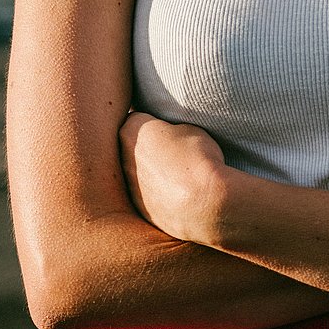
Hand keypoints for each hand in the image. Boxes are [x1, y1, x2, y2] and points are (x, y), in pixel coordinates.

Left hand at [119, 112, 229, 245]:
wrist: (205, 204)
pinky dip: (161, 194)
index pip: (136, 118)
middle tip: (175, 150)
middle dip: (149, 148)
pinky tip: (181, 195)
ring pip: (139, 174)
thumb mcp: (189, 126)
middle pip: (132, 148)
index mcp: (131, 132)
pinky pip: (149, 197)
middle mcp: (123, 159)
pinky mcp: (141, 210)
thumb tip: (169, 134)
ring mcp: (130, 187)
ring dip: (154, 173)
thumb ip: (170, 128)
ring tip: (181, 175)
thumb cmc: (198, 159)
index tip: (169, 127)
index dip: (154, 121)